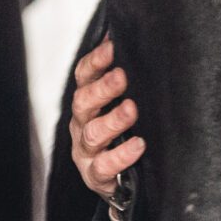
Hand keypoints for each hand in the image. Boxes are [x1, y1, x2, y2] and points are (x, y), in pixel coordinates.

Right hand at [69, 35, 144, 200]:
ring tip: (132, 110)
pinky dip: (121, 156)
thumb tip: (131, 39)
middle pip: (83, 102)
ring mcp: (86, 151)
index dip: (96, 60)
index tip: (113, 47)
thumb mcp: (121, 103)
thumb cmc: (121, 135)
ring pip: (92, 134)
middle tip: (122, 77)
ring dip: (112, 120)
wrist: (118, 182)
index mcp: (88, 102)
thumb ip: (125, 77)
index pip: (84, 75)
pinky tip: (138, 145)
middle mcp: (82, 124)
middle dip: (103, 88)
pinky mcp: (95, 175)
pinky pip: (104, 166)